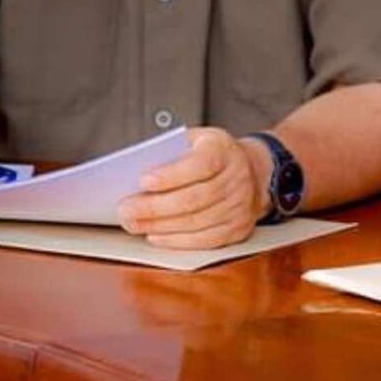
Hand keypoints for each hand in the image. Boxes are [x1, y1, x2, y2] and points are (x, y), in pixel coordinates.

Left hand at [117, 127, 270, 249]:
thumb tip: (136, 171)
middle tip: (126, 209)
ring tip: (133, 224)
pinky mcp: (238, 230)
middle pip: (193, 199)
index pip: (199, 164)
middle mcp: (237, 179)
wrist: (253, 171)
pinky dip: (176, 241)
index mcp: (224, 150)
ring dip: (159, 226)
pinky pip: (204, 240)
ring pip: (196, 223)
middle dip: (155, 207)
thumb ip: (172, 150)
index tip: (142, 180)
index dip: (171, 175)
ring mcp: (240, 207)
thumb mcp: (196, 139)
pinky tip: (155, 236)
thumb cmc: (213, 154)